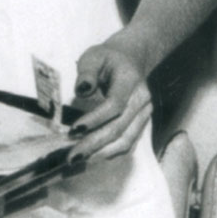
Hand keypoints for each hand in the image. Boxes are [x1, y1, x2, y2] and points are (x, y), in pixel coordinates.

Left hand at [68, 42, 151, 162]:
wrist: (130, 60)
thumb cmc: (107, 58)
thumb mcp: (93, 56)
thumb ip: (87, 72)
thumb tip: (82, 90)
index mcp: (131, 81)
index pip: (115, 105)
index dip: (95, 119)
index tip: (74, 130)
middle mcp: (142, 101)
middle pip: (120, 127)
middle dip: (94, 143)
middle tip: (72, 156)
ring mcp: (144, 115)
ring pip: (126, 140)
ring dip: (101, 153)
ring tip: (79, 161)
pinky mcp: (140, 124)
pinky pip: (128, 143)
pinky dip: (110, 153)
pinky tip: (92, 158)